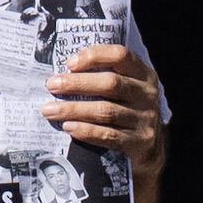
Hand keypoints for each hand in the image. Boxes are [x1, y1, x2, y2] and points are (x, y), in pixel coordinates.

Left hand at [45, 41, 159, 154]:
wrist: (151, 146)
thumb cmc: (128, 109)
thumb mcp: (126, 88)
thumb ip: (105, 76)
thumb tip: (64, 73)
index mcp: (143, 74)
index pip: (120, 56)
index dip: (95, 56)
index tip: (69, 63)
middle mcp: (147, 94)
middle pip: (110, 83)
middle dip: (77, 83)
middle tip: (52, 85)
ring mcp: (145, 119)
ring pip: (106, 111)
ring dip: (74, 109)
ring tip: (50, 110)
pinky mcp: (139, 142)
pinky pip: (109, 135)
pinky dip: (87, 131)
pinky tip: (69, 127)